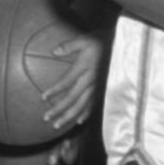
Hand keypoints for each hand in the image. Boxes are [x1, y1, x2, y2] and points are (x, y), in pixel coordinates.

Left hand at [38, 30, 107, 152]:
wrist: (120, 47)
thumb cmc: (100, 41)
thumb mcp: (84, 39)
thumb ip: (69, 46)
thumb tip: (53, 52)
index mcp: (84, 67)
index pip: (66, 82)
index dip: (55, 90)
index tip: (43, 98)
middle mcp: (91, 80)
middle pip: (72, 98)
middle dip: (58, 109)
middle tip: (46, 118)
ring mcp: (98, 87)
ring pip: (82, 105)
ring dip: (69, 116)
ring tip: (57, 125)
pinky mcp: (103, 90)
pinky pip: (94, 104)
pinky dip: (86, 114)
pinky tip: (78, 121)